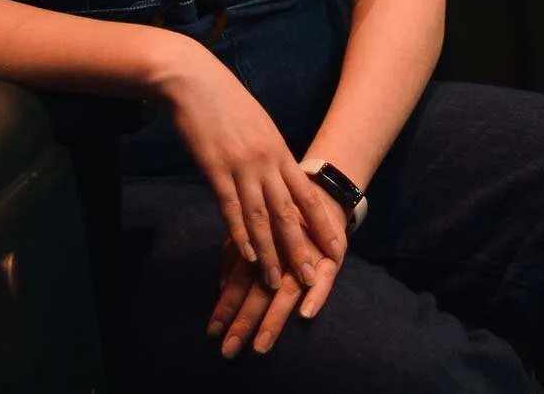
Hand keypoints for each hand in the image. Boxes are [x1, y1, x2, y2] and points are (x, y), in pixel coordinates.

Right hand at [156, 37, 347, 290]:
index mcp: (279, 149)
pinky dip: (240, 236)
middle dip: (302, 249)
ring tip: (277, 281)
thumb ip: (270, 153)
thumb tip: (281, 175)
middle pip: (289, 213)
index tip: (337, 249)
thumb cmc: (224, 100)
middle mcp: (266, 160)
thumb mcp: (258, 124)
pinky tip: (247, 257)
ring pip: (261, 218)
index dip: (323, 225)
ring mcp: (241, 165)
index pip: (307, 195)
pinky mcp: (215, 168)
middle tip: (313, 278)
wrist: (194, 78)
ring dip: (270, 253)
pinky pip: (231, 208)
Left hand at [207, 227, 343, 356]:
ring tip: (261, 345)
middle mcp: (280, 252)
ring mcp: (306, 256)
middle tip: (229, 350)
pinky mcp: (332, 256)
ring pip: (287, 290)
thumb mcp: (255, 230)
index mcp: (259, 245)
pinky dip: (316, 296)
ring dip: (274, 319)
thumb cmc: (282, 216)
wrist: (321, 193)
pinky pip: (326, 279)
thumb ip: (236, 255)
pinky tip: (306, 314)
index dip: (225, 306)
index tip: (211, 332)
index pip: (238, 281)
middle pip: (259, 291)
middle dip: (243, 321)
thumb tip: (221, 286)